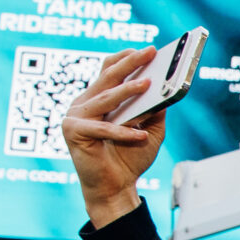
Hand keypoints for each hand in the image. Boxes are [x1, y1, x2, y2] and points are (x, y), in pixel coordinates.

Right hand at [62, 46, 166, 226]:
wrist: (115, 188)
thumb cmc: (130, 159)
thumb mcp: (150, 131)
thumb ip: (155, 111)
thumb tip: (166, 89)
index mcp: (98, 99)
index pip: (108, 71)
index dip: (126, 59)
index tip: (147, 50)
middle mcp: (84, 103)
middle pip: (107, 78)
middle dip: (130, 64)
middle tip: (149, 52)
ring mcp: (75, 116)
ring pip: (105, 99)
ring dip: (127, 91)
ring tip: (148, 84)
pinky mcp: (73, 132)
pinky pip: (103, 129)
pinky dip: (123, 132)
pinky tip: (141, 135)